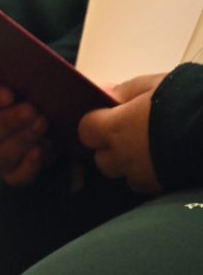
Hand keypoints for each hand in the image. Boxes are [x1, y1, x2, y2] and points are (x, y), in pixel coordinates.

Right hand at [0, 80, 48, 185]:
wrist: (38, 114)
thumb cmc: (21, 91)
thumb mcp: (14, 79)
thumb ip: (16, 75)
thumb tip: (30, 74)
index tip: (9, 94)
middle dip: (6, 122)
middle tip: (32, 109)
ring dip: (21, 140)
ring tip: (43, 123)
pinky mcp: (9, 174)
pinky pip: (16, 177)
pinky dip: (29, 166)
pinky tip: (41, 150)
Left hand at [79, 72, 166, 194]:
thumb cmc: (187, 100)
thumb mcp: (155, 84)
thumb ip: (126, 90)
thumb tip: (105, 92)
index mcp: (116, 128)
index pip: (85, 131)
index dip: (95, 124)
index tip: (108, 117)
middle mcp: (125, 157)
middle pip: (103, 160)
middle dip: (112, 149)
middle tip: (132, 135)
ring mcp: (147, 177)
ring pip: (128, 177)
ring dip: (133, 166)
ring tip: (154, 149)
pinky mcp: (167, 189)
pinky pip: (151, 186)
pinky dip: (154, 175)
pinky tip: (169, 160)